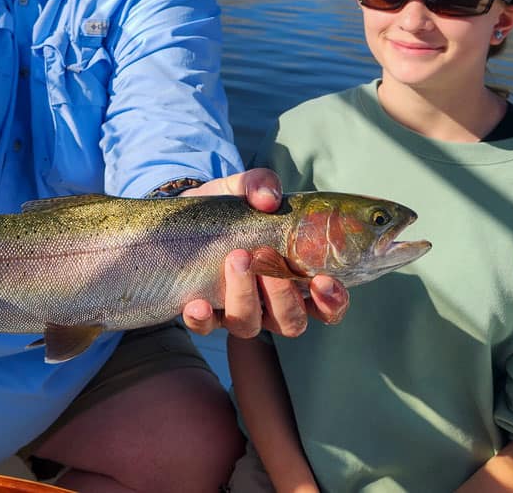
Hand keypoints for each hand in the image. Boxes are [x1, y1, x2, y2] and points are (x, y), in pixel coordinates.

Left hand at [179, 168, 349, 337]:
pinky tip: (197, 304)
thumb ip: (260, 184)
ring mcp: (236, 312)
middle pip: (290, 321)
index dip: (332, 302)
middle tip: (266, 255)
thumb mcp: (242, 188)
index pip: (326, 306)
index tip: (323, 281)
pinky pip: (204, 327)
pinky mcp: (203, 313)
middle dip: (282, 294)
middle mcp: (269, 304)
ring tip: (236, 258)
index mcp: (292, 279)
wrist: (180, 217)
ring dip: (244, 296)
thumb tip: (268, 199)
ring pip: (249, 326)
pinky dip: (203, 319)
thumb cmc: (227, 210)